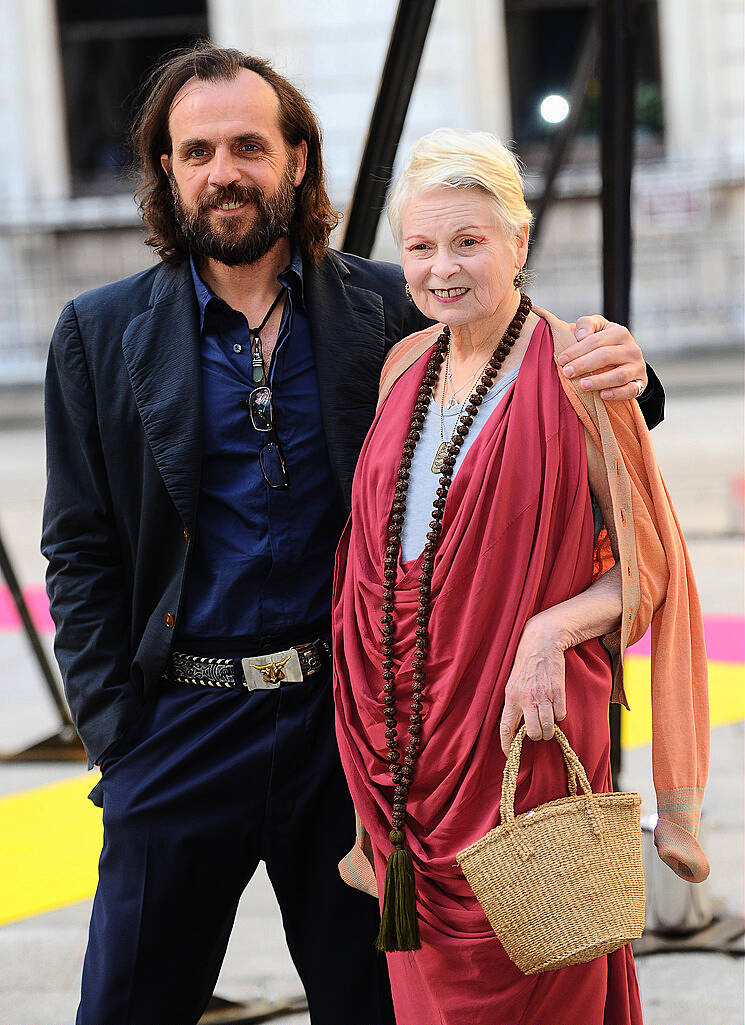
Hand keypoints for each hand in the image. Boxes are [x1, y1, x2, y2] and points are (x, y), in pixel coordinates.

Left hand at [499, 619, 567, 756]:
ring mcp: (542, 695)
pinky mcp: (557, 691)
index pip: (506, 728)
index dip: (507, 746)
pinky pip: (561, 715)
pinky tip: (556, 705)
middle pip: (533, 733)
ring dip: (551, 729)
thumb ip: (514, 704)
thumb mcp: (513, 684)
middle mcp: (525, 698)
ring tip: (549, 721)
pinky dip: (560, 715)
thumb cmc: (526, 666)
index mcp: (511, 697)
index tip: (510, 756)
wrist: (541, 643)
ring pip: (549, 728)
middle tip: (540, 730)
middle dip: (538, 736)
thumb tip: (516, 728)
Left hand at [556, 315, 646, 401]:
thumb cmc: (605, 343)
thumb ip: (586, 324)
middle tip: (567, 372)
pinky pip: (631, 390)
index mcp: (619, 332)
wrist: (628, 360)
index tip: (561, 360)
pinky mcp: (641, 383)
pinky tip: (603, 395)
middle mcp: (631, 349)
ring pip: (619, 375)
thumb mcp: (597, 328)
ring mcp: (637, 367)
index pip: (595, 341)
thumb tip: (580, 335)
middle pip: (605, 356)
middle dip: (584, 364)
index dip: (576, 350)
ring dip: (599, 381)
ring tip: (582, 385)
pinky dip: (617, 393)